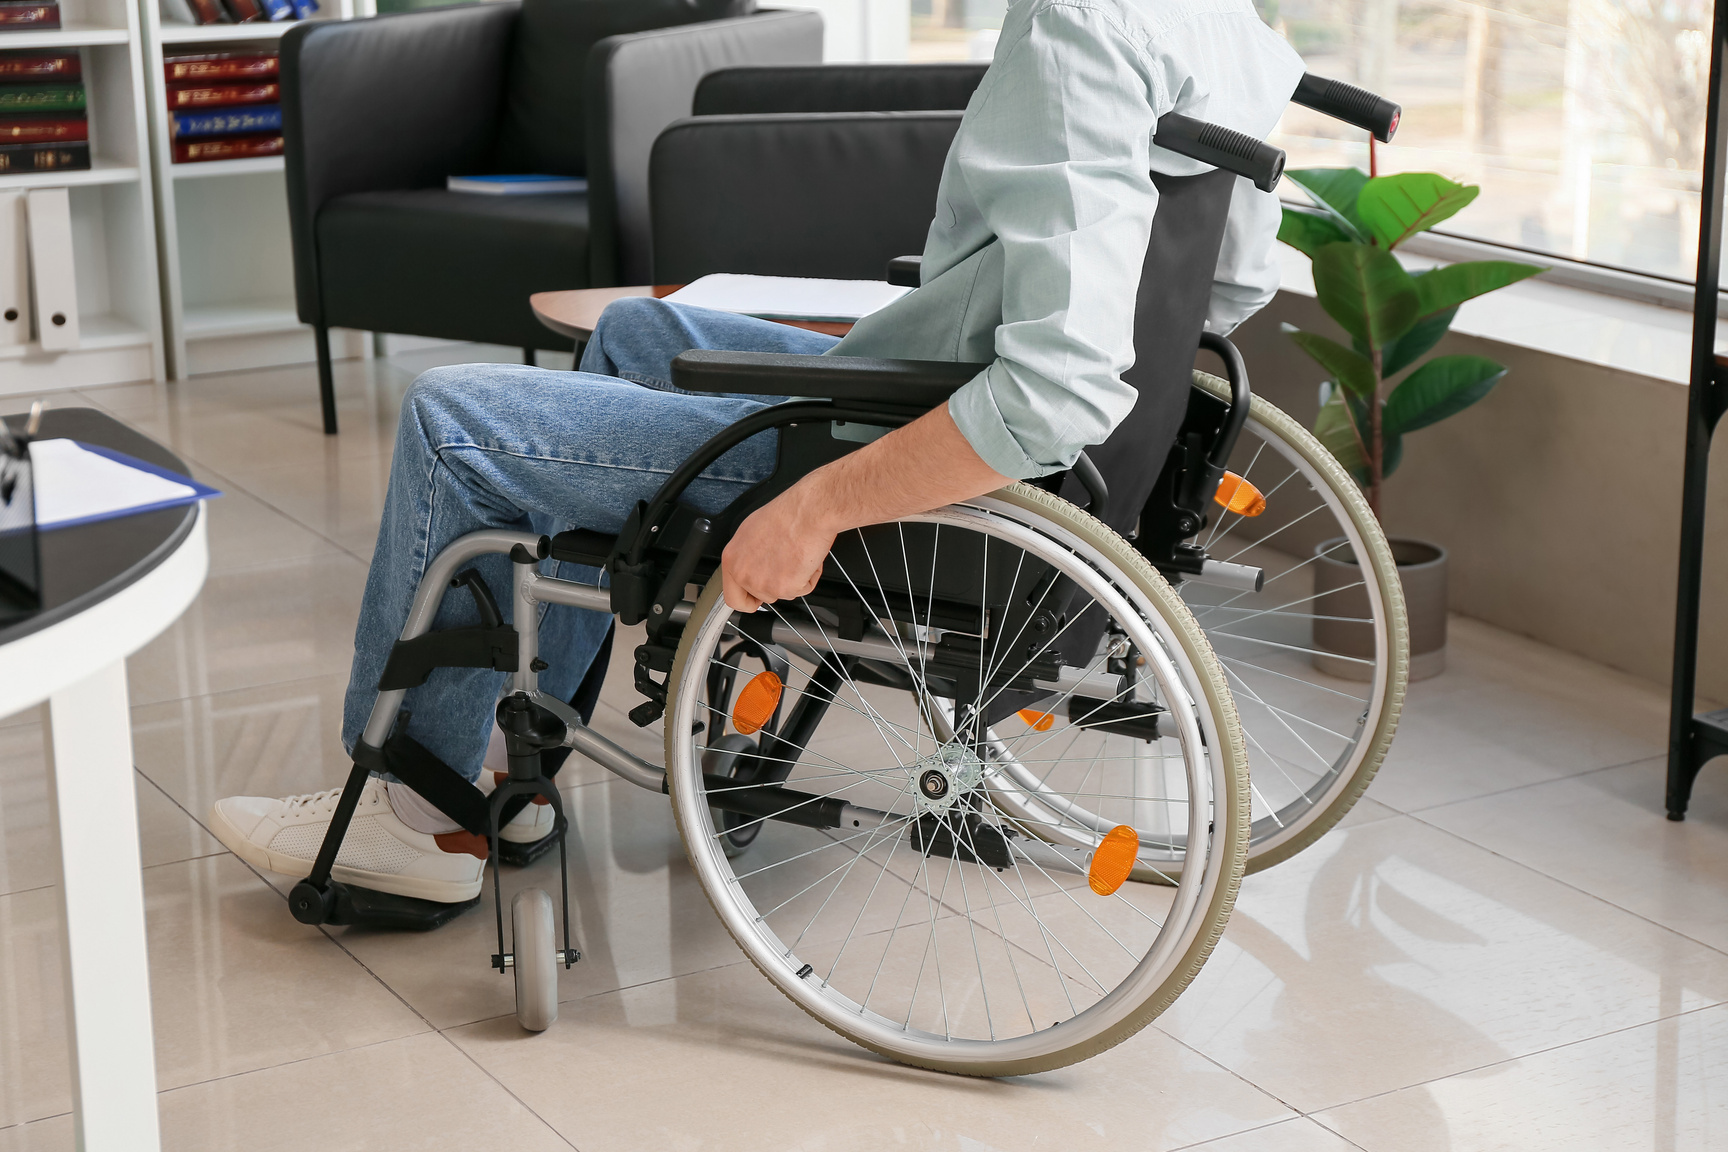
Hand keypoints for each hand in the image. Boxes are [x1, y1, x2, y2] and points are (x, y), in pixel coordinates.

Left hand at [721, 481, 836, 612]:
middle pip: (762, 597)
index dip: (748, 600)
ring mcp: (764, 584)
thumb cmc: (785, 515)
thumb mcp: (752, 533)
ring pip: (783, 594)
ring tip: (796, 554)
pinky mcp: (786, 588)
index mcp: (732, 560)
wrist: (807, 513)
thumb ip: (747, 557)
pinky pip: (802, 589)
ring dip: (794, 579)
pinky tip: (806, 557)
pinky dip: (809, 577)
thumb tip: (753, 567)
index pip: (733, 597)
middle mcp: (744, 574)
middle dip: (777, 585)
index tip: (756, 598)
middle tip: (786, 565)